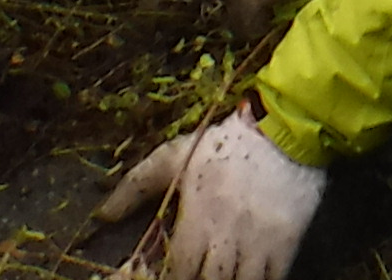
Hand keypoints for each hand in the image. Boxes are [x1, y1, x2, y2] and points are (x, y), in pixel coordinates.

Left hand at [96, 112, 323, 279]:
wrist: (284, 126)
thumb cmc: (224, 144)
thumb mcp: (175, 156)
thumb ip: (137, 185)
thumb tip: (103, 214)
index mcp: (198, 216)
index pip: (178, 271)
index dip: (170, 277)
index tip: (165, 273)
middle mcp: (228, 235)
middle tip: (196, 270)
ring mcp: (259, 242)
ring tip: (221, 273)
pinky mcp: (287, 242)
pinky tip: (249, 274)